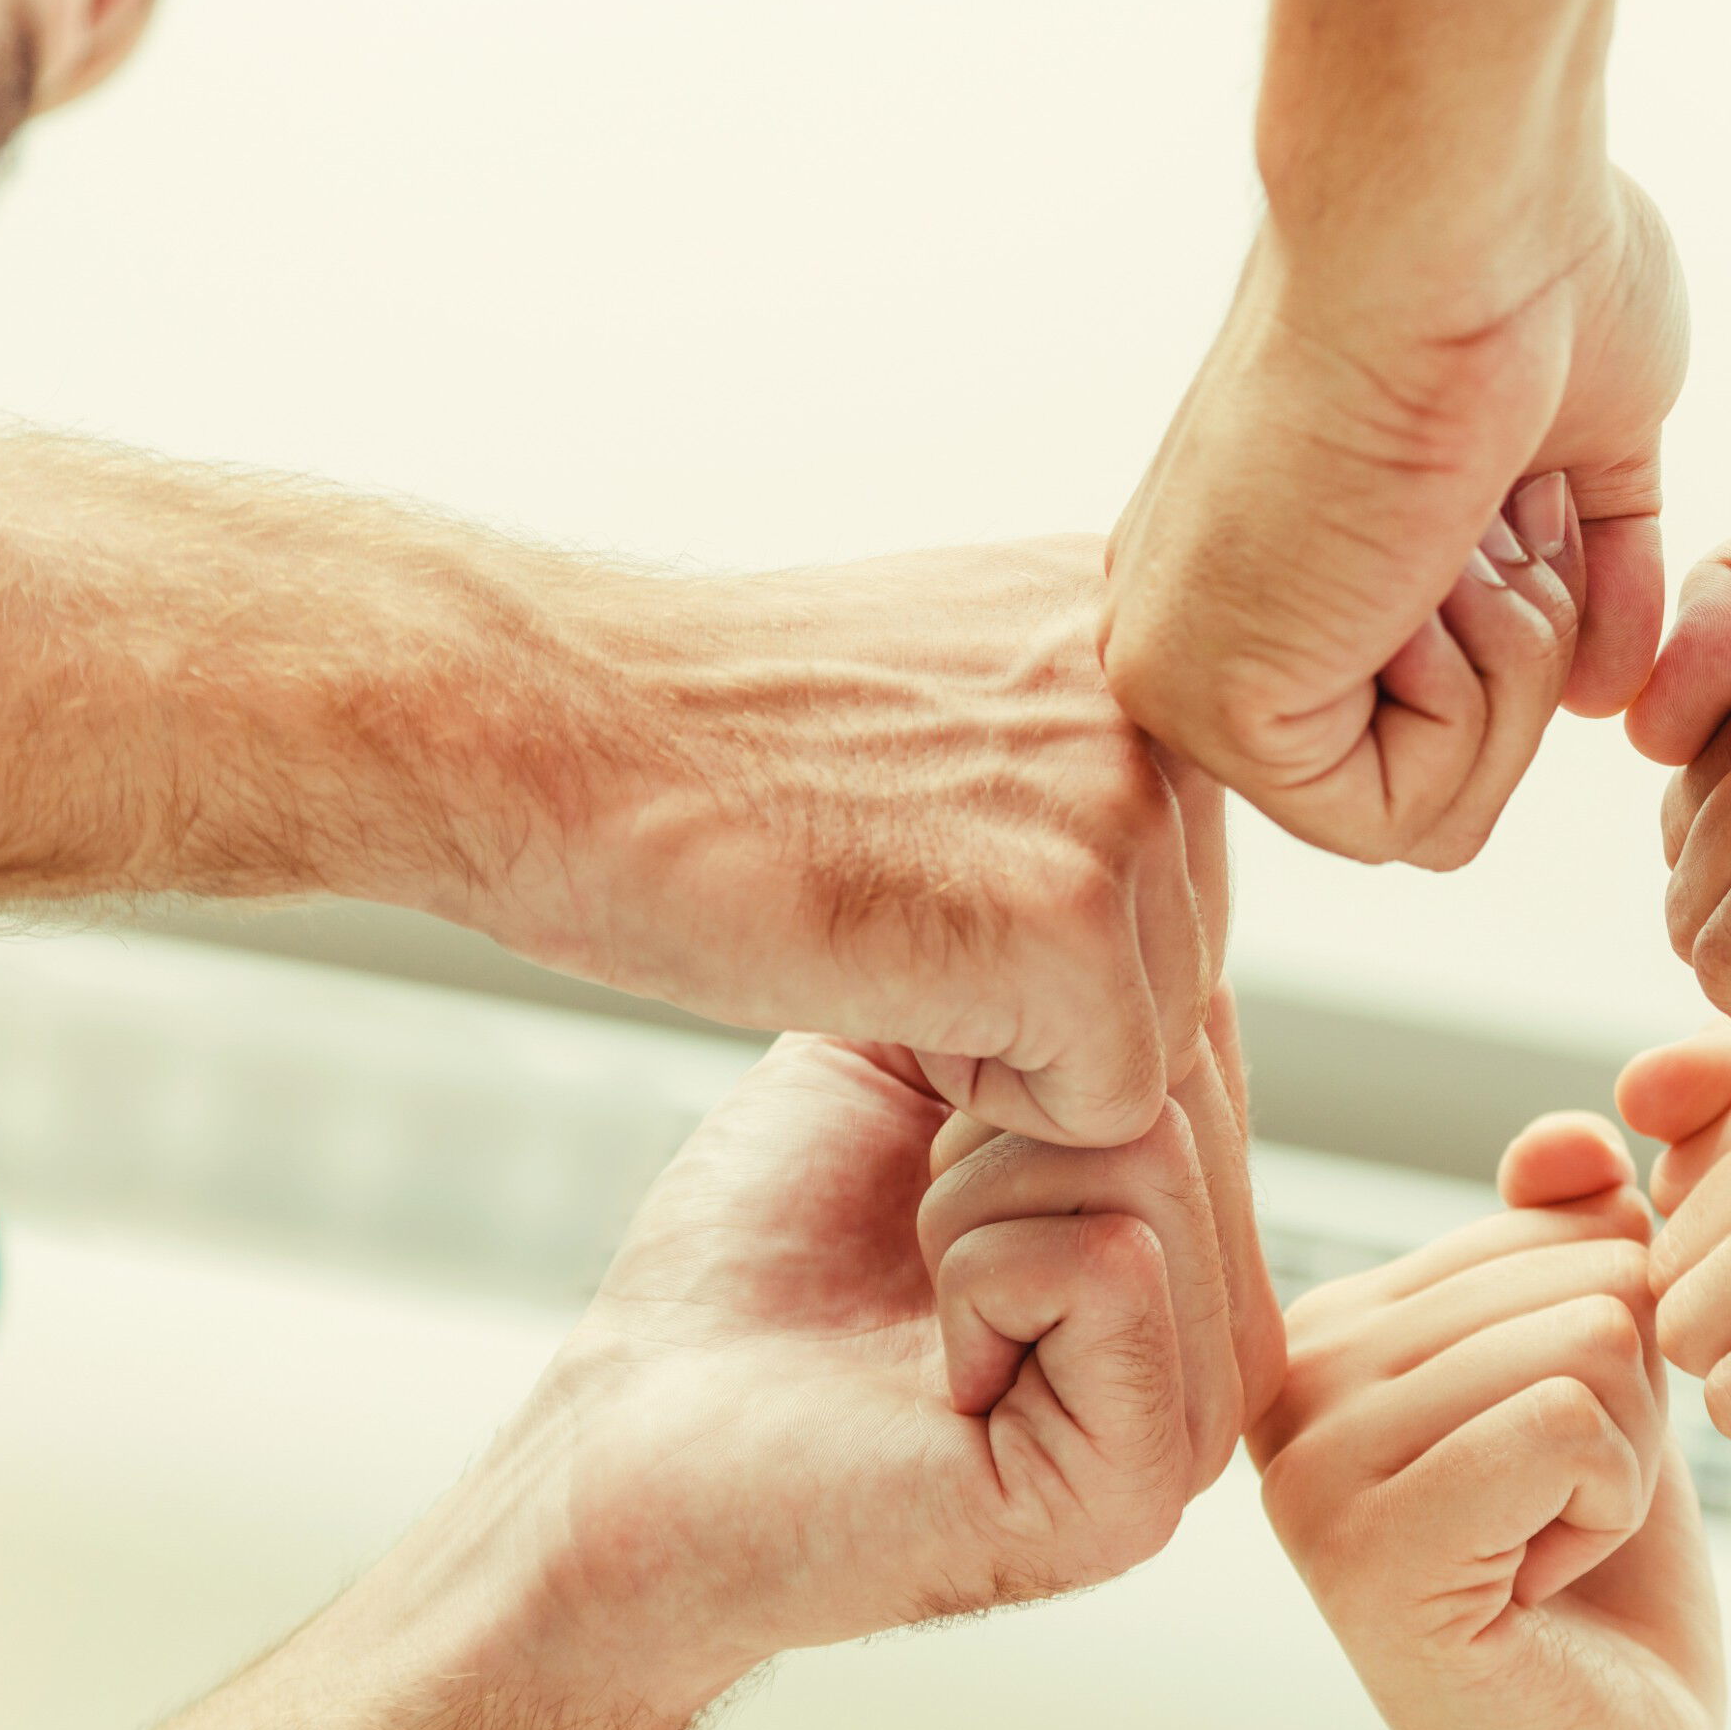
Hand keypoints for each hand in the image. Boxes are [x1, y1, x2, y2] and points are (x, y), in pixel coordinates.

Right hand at [470, 535, 1227, 1148]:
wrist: (547, 734)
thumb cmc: (705, 738)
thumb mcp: (941, 683)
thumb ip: (1071, 740)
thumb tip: (1158, 850)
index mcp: (1140, 621)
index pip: (1178, 859)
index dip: (1036, 908)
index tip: (906, 844)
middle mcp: (1166, 695)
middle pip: (1182, 954)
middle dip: (1041, 979)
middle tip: (878, 889)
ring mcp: (1128, 803)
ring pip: (1151, 1036)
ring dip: (1007, 1032)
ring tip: (868, 919)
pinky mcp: (1074, 924)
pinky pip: (1099, 1108)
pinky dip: (977, 1091)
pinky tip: (868, 976)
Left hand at [493, 998, 1281, 1702]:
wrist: (631, 1439)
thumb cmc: (751, 1265)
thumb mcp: (919, 1070)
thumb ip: (1047, 988)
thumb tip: (1144, 878)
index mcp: (1197, 1254)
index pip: (1187, 1036)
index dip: (1019, 1047)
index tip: (921, 1162)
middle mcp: (1227, 1344)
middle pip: (1173, 1083)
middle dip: (993, 1122)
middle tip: (905, 1246)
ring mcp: (1196, 1426)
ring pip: (1144, 1152)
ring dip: (969, 1198)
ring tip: (916, 1299)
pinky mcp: (1138, 1488)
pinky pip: (1108, 1257)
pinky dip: (975, 1271)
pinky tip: (933, 1370)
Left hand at [1106, 0, 1685, 868]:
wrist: (1461, 204)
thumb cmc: (1525, 265)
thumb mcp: (1581, 440)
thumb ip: (1587, 575)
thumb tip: (1603, 697)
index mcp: (1274, 562)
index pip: (1428, 722)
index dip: (1537, 625)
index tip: (1517, 486)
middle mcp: (1212, 623)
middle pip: (1437, 784)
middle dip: (1529, 651)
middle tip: (1495, 505)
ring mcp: (1194, 672)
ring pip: (1430, 817)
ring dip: (1514, 669)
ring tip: (1467, 519)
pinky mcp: (1208, 707)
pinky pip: (1402, 821)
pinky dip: (1475, 702)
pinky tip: (1430, 561)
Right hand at [1254, 1115, 1722, 1729]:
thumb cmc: (1607, 1590)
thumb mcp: (1603, 1374)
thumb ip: (1575, 1237)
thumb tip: (1571, 1139)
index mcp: (1330, 1325)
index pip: (1555, 1214)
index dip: (1619, 1340)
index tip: (1546, 1465)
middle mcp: (1290, 1381)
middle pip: (1578, 1268)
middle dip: (1630, 1399)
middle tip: (1556, 1523)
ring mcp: (1313, 1466)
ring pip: (1586, 1337)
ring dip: (1626, 1460)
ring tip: (1546, 1552)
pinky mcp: (1369, 1553)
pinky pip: (1574, 1423)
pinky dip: (1612, 1505)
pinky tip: (1542, 1587)